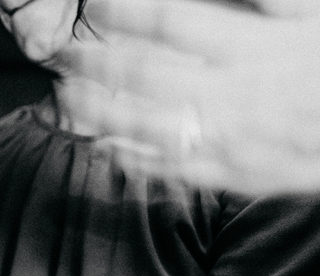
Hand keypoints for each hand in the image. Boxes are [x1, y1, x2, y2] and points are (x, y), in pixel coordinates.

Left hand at [61, 0, 319, 193]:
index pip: (172, 24)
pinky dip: (134, 159)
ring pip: (148, 127)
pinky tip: (106, 147)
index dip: (127, 12)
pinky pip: (172, 169)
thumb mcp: (313, 15)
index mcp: (252, 48)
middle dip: (98, 63)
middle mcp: (233, 95)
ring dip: (102, 112)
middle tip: (64, 52)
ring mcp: (229, 139)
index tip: (95, 3)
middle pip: (146, 77)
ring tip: (69, 97)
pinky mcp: (232, 175)